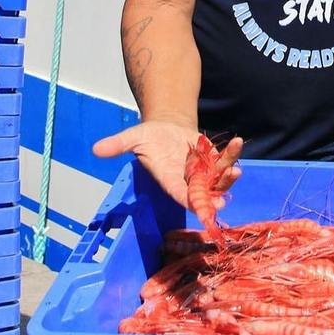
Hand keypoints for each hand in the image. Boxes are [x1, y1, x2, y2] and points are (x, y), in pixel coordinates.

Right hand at [92, 119, 241, 209]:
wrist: (166, 127)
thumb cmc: (149, 136)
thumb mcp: (133, 137)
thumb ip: (118, 145)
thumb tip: (95, 149)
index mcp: (169, 180)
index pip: (180, 195)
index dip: (191, 202)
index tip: (201, 206)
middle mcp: (188, 181)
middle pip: (204, 194)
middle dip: (214, 195)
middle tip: (223, 197)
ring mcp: (203, 173)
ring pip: (219, 180)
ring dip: (228, 177)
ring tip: (236, 169)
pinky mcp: (213, 161)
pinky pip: (225, 161)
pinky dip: (232, 155)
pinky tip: (238, 143)